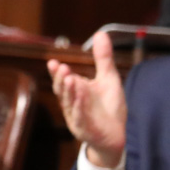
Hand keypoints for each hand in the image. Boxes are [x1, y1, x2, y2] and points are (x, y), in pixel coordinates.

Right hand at [48, 31, 126, 165]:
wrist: (116, 136)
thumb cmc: (109, 107)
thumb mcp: (108, 79)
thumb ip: (103, 58)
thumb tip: (100, 33)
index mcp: (76, 91)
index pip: (63, 80)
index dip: (57, 72)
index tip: (53, 62)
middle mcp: (72, 103)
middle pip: (62, 91)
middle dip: (60, 79)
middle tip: (61, 67)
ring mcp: (77, 117)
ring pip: (69, 103)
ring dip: (69, 91)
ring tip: (70, 78)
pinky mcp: (85, 129)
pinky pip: (80, 117)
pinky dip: (79, 107)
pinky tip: (81, 97)